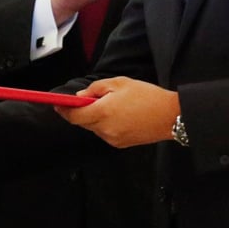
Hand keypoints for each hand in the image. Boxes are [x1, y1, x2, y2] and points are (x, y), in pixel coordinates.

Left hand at [56, 77, 178, 147]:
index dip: (63, 110)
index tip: (57, 104)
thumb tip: (80, 97)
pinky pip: (105, 133)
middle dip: (81, 112)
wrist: (171, 116)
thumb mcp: (119, 83)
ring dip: (95, 117)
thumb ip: (95, 89)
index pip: (74, 116)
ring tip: (112, 105)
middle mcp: (105, 129)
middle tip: (89, 99)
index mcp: (103, 112)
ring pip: (94, 128)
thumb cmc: (147, 96)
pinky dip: (105, 124)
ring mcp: (113, 139)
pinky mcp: (121, 144)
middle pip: (83, 123)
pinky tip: (119, 115)